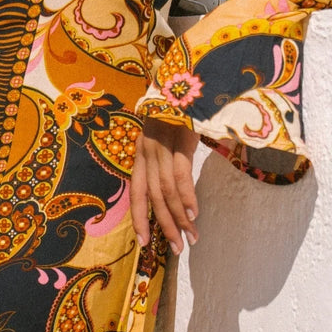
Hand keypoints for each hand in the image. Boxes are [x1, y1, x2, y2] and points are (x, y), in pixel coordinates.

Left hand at [130, 117, 199, 254]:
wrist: (184, 81)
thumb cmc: (179, 112)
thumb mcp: (165, 137)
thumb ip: (167, 161)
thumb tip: (178, 190)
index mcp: (141, 154)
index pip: (136, 193)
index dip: (139, 219)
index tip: (144, 243)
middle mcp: (147, 153)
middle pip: (153, 198)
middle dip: (164, 227)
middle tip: (176, 249)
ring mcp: (162, 147)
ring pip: (167, 191)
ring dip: (179, 218)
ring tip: (191, 237)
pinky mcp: (179, 141)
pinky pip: (180, 174)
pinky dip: (187, 196)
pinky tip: (194, 212)